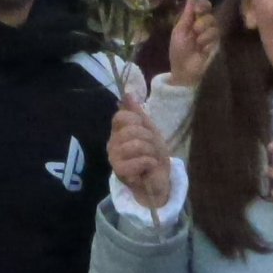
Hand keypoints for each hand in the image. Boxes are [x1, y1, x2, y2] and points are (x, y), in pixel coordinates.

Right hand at [109, 94, 175, 212]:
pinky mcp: (119, 171)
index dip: (137, 121)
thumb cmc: (153, 154)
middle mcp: (112, 142)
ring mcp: (114, 157)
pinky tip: (148, 167)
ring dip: (151, 152)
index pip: (121, 117)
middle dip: (149, 138)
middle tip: (151, 148)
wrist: (159, 179)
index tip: (145, 129)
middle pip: (131, 130)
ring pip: (136, 145)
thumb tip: (127, 93)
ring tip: (150, 158)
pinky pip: (138, 160)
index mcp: (118, 131)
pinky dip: (149, 162)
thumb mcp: (150, 130)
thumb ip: (137, 113)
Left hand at [165, 0, 219, 87]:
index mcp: (193, 21)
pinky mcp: (217, 44)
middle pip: (210, 15)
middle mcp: (204, 26)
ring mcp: (211, 36)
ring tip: (197, 43)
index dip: (203, 5)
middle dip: (202, 21)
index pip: (202, 7)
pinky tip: (203, 49)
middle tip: (195, 30)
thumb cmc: (179, 52)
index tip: (200, 8)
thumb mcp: (179, 32)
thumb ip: (186, 16)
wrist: (184, 71)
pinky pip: (216, 36)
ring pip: (214, 25)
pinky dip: (208, 41)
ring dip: (204, 33)